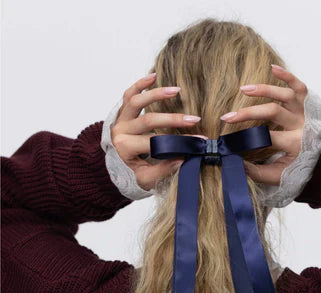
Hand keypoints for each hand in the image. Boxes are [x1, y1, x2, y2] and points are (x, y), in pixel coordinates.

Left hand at [111, 73, 206, 190]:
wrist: (114, 168)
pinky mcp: (122, 112)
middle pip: (148, 120)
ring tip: (176, 90)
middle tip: (194, 119)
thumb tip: (183, 158)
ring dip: (156, 94)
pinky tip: (153, 76)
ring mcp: (120, 119)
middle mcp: (120, 131)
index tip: (198, 141)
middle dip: (173, 119)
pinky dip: (140, 84)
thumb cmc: (132, 174)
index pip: (154, 143)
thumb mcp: (146, 179)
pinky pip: (129, 94)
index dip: (178, 143)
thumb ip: (163, 170)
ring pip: (136, 102)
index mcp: (125, 148)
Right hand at [220, 65, 307, 185]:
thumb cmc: (294, 168)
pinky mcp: (307, 104)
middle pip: (273, 112)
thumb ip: (255, 172)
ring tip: (243, 89)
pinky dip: (287, 76)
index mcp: (295, 145)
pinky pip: (299, 86)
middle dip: (248, 113)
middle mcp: (301, 125)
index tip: (227, 140)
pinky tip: (272, 68)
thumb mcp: (276, 176)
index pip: (267, 137)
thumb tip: (233, 162)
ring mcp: (305, 112)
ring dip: (264, 90)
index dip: (245, 137)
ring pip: (285, 95)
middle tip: (227, 117)